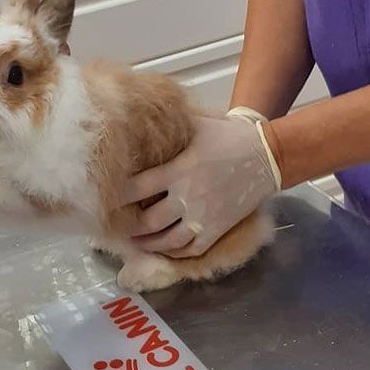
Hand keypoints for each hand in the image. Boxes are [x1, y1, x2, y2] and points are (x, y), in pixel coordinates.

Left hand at [121, 115, 279, 256]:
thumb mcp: (197, 124)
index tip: (104, 198)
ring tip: (134, 241)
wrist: (266, 156)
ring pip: (167, 241)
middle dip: (128, 227)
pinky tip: (163, 248)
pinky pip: (190, 249)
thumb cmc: (229, 136)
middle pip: (148, 221)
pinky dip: (173, 252)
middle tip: (115, 225)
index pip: (137, 188)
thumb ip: (171, 126)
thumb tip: (141, 116)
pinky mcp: (217, 229)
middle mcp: (188, 197)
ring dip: (146, 244)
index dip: (117, 196)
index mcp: (179, 170)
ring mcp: (203, 217)